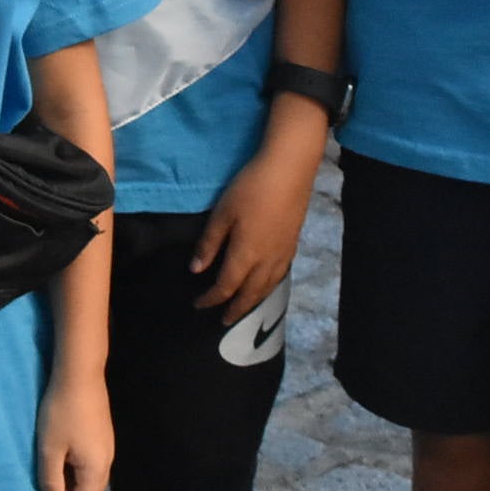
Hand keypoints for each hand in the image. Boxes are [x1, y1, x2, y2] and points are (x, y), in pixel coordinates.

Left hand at [37, 370, 112, 490]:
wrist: (80, 375)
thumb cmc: (62, 413)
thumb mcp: (50, 449)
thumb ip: (51, 480)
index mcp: (96, 469)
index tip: (45, 489)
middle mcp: (108, 461)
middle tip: (48, 477)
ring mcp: (108, 446)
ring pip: (93, 475)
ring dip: (74, 477)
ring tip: (54, 461)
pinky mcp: (105, 434)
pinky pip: (94, 461)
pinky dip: (79, 463)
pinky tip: (65, 446)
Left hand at [193, 104, 324, 321]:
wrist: (289, 170)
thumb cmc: (250, 188)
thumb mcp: (222, 213)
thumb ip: (209, 244)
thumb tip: (196, 270)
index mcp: (245, 256)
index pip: (226, 287)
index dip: (211, 299)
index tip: (198, 305)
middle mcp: (266, 262)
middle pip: (250, 294)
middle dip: (235, 308)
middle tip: (223, 320)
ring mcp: (283, 254)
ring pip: (267, 288)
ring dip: (253, 301)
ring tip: (243, 307)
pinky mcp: (293, 244)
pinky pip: (279, 277)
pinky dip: (268, 288)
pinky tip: (265, 284)